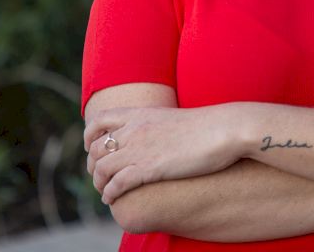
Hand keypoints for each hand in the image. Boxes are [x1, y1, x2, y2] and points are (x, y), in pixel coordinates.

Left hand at [84, 105, 242, 203]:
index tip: (94, 149)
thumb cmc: (206, 127)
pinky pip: (117, 183)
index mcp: (139, 113)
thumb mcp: (173, 119)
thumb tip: (155, 135)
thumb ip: (156, 125)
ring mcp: (140, 148)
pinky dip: (110, 193)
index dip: (89, 136)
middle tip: (99, 176)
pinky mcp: (150, 168)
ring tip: (104, 192)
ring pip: (101, 168)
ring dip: (98, 183)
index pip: (98, 121)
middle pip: (96, 148)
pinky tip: (112, 199)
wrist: (224, 129)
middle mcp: (134, 129)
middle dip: (93, 165)